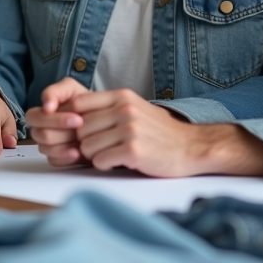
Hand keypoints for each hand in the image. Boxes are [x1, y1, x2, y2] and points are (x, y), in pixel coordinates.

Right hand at [25, 77, 92, 166]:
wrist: (98, 115)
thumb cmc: (82, 100)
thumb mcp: (70, 88)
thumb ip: (55, 92)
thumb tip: (46, 106)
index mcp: (39, 113)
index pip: (35, 118)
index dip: (55, 120)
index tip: (78, 118)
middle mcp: (40, 130)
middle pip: (41, 135)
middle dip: (63, 132)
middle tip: (83, 128)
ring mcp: (46, 145)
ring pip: (47, 149)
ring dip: (66, 145)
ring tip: (83, 142)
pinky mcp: (55, 158)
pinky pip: (54, 161)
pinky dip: (67, 158)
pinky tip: (79, 153)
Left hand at [60, 89, 262, 176]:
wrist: (190, 147)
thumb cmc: (158, 131)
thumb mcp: (134, 108)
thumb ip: (108, 107)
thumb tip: (72, 114)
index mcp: (122, 96)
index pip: (78, 103)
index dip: (74, 120)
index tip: (82, 131)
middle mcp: (124, 109)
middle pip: (79, 128)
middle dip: (85, 142)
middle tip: (100, 148)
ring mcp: (129, 129)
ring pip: (87, 146)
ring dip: (95, 155)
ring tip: (111, 155)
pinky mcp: (133, 150)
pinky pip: (99, 161)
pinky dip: (105, 165)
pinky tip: (119, 162)